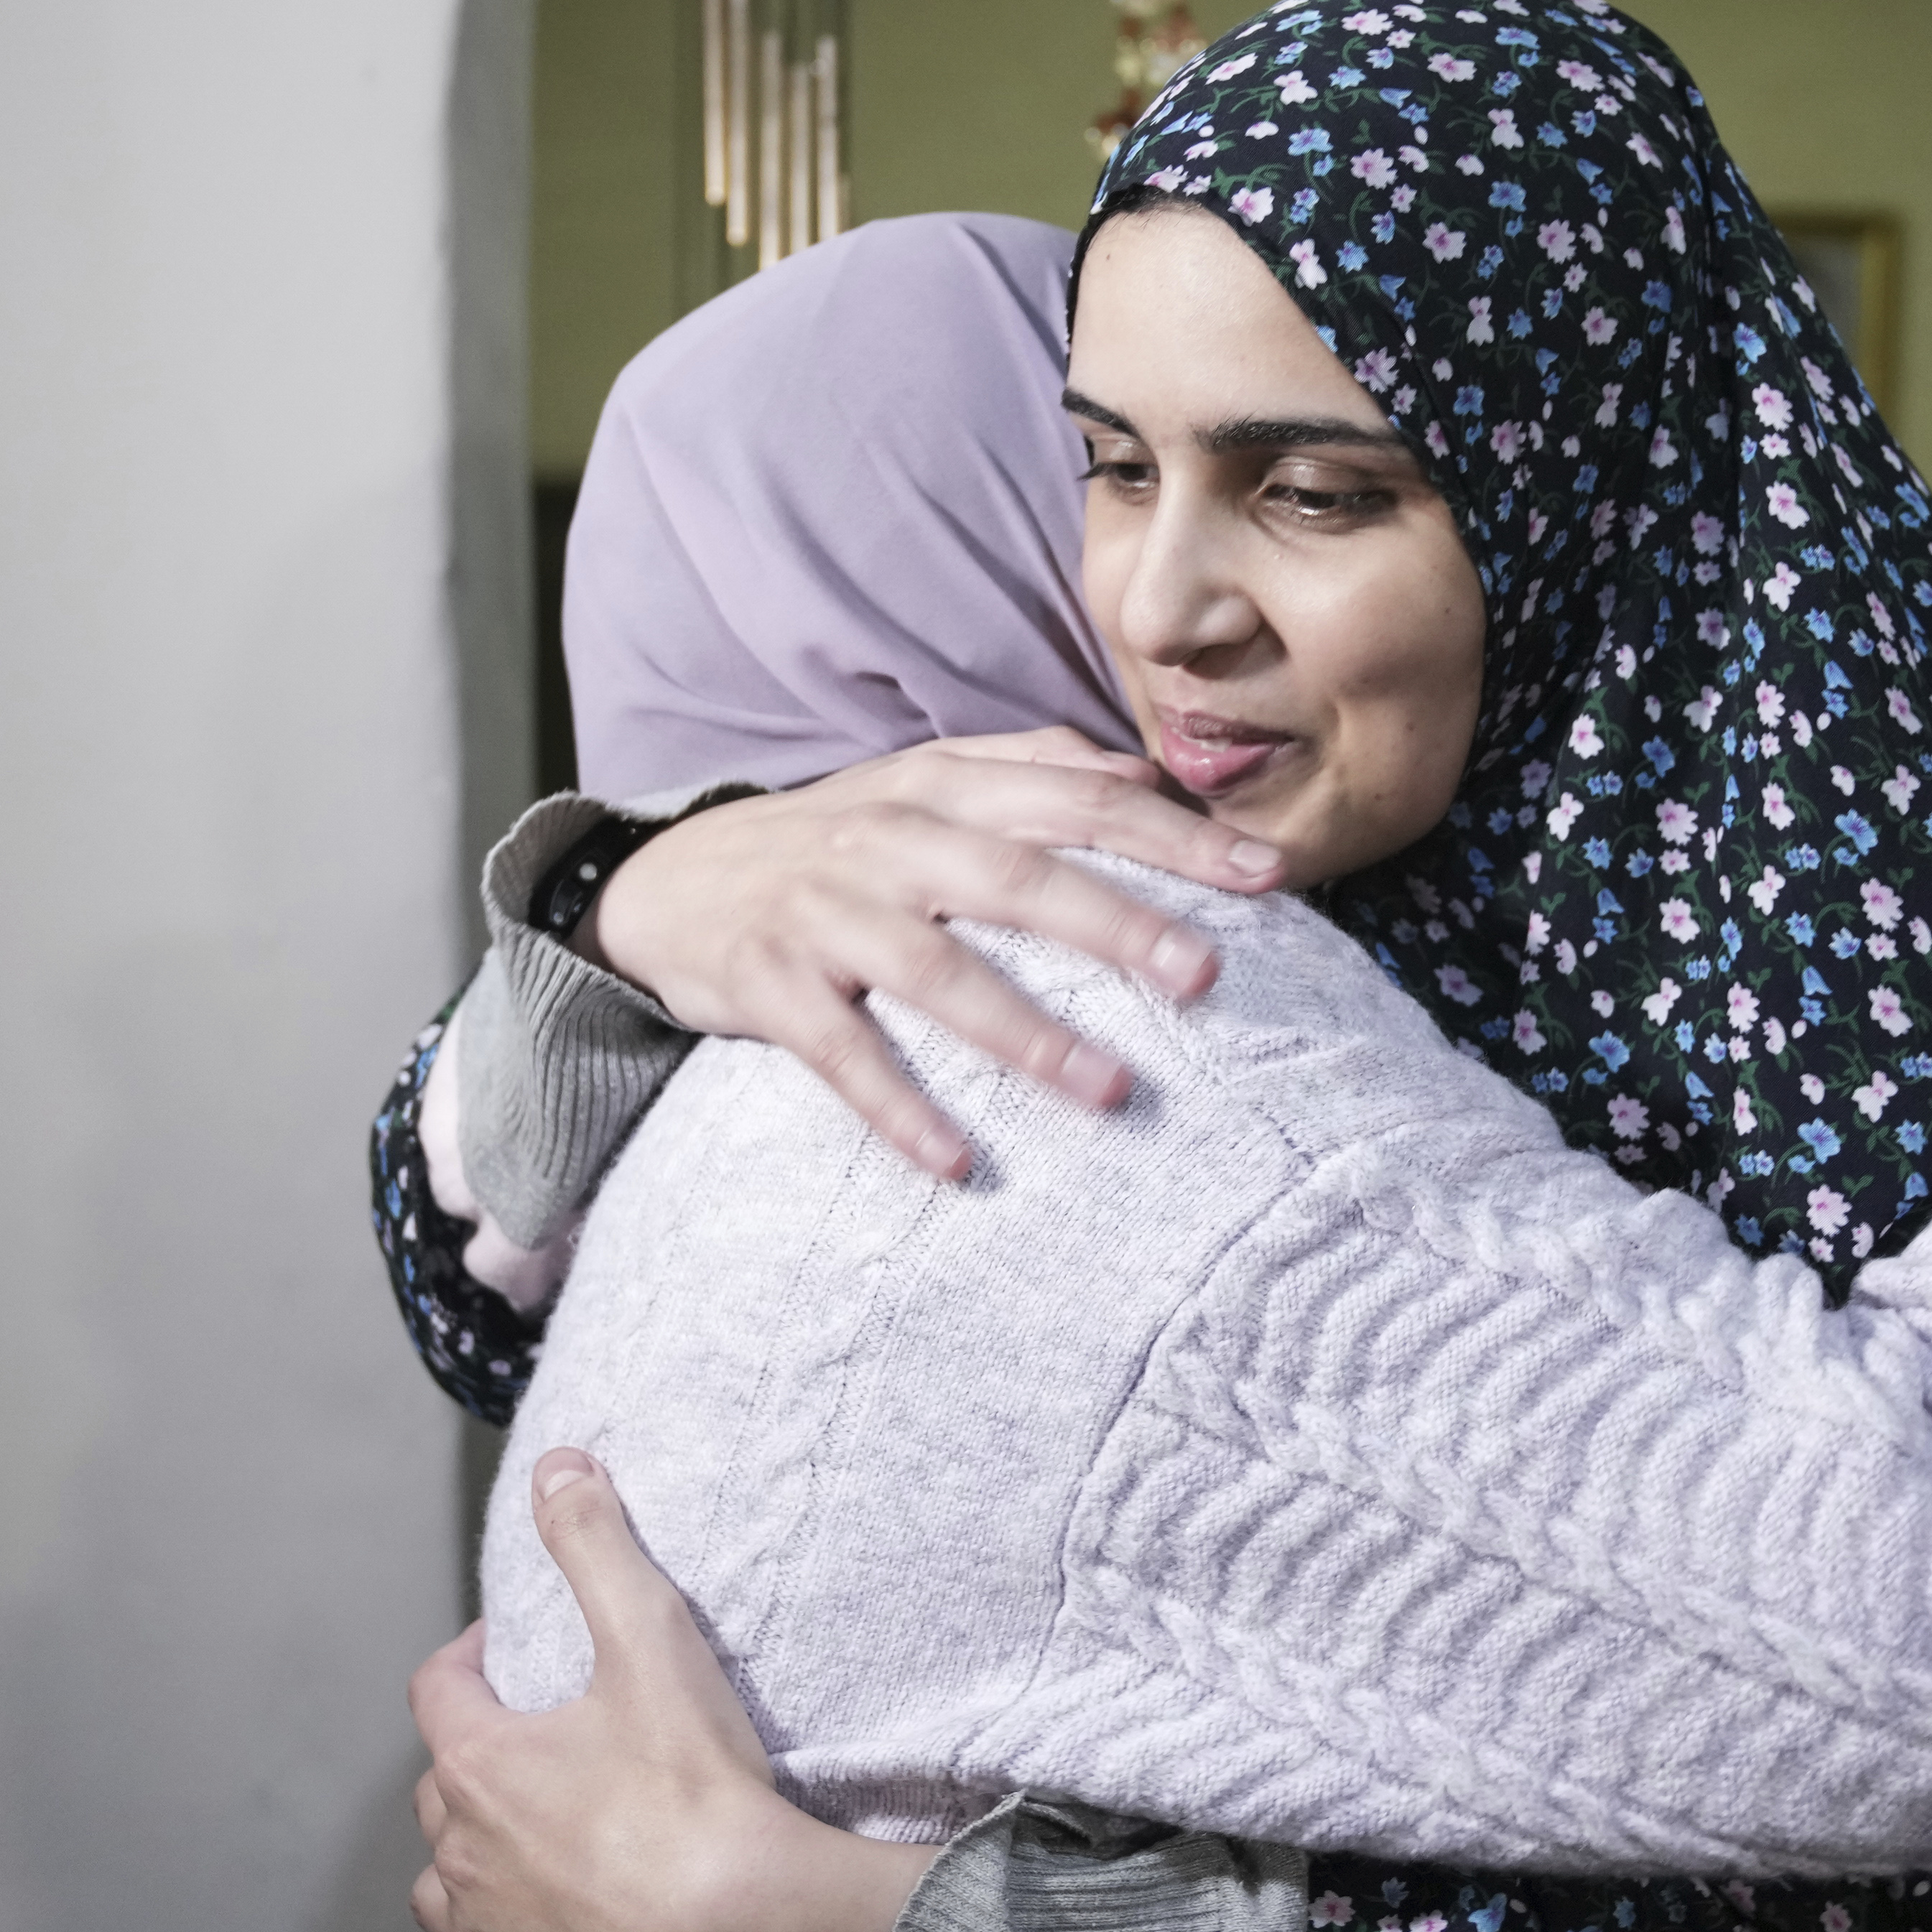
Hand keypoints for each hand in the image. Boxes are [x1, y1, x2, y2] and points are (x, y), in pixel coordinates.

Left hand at [409, 1452, 934, 1931]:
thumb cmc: (694, 1795)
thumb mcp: (650, 1640)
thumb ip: (597, 1545)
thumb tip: (559, 1464)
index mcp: (479, 1763)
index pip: (439, 1690)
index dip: (468, 1660)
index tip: (501, 1652)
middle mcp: (460, 1854)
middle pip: (440, 1790)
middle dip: (478, 1760)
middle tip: (541, 1745)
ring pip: (442, 1891)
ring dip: (469, 1863)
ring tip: (523, 1844)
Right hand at [586, 730, 1286, 1177]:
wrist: (662, 880)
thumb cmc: (832, 839)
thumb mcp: (922, 781)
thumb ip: (1032, 767)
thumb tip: (1146, 774)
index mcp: (942, 786)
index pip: (1078, 800)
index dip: (1175, 836)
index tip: (1269, 878)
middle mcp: (889, 839)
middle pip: (1018, 878)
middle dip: (1118, 924)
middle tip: (1208, 975)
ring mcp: (826, 913)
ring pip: (937, 973)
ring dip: (1026, 1034)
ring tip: (1112, 1091)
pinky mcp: (768, 985)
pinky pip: (841, 1056)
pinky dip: (899, 1110)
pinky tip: (960, 1164)